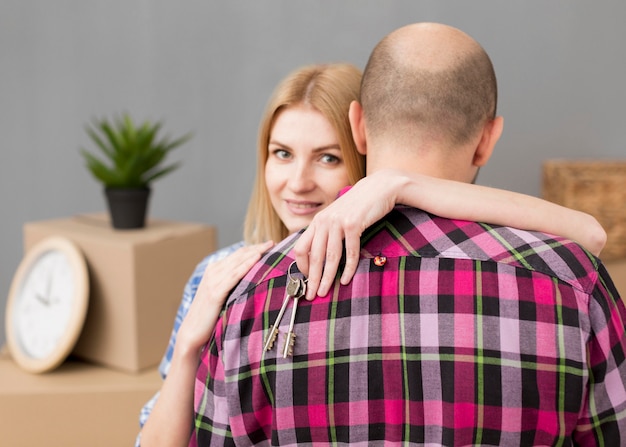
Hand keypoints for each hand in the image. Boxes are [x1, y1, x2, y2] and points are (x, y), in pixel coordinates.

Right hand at [176, 240, 273, 354]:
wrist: (192, 332)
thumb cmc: (209, 316)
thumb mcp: (221, 294)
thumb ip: (232, 284)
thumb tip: (252, 280)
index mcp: (214, 270)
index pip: (237, 254)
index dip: (253, 248)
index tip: (269, 244)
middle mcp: (213, 272)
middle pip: (239, 255)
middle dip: (257, 247)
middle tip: (273, 241)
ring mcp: (213, 281)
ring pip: (238, 262)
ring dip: (254, 252)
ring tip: (269, 246)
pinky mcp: (215, 292)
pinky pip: (234, 276)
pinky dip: (246, 265)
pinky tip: (256, 259)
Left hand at [295, 170, 402, 299]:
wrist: (378, 188)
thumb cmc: (358, 206)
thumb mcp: (337, 216)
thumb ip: (327, 232)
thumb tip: (320, 256)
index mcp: (318, 221)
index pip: (301, 247)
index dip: (301, 266)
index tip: (305, 280)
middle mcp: (324, 221)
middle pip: (314, 256)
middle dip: (311, 278)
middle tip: (310, 295)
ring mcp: (338, 223)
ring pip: (330, 257)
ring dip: (326, 278)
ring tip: (324, 292)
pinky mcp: (354, 225)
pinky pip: (349, 252)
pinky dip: (347, 269)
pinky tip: (345, 280)